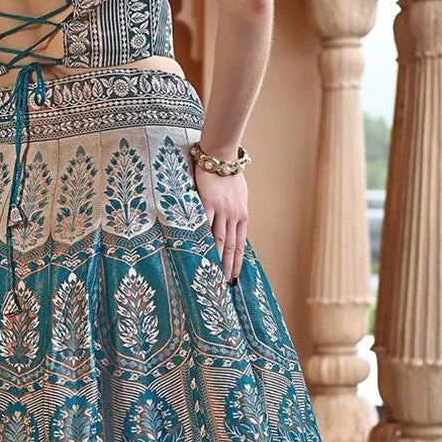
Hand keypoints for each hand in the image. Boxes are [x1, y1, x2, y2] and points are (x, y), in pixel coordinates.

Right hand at [192, 166, 248, 282]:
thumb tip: (232, 224)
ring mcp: (221, 211)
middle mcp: (234, 216)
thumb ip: (235, 211)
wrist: (221, 157)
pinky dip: (202, 240)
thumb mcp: (239, 195)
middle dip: (227, 267)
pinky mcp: (208, 204)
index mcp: (242, 216)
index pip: (240, 245)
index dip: (237, 263)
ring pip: (219, 241)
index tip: (234, 278)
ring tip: (212, 274)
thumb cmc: (229, 174)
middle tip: (223, 284)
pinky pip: (205, 225)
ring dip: (216, 259)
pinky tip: (198, 252)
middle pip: (230, 247)